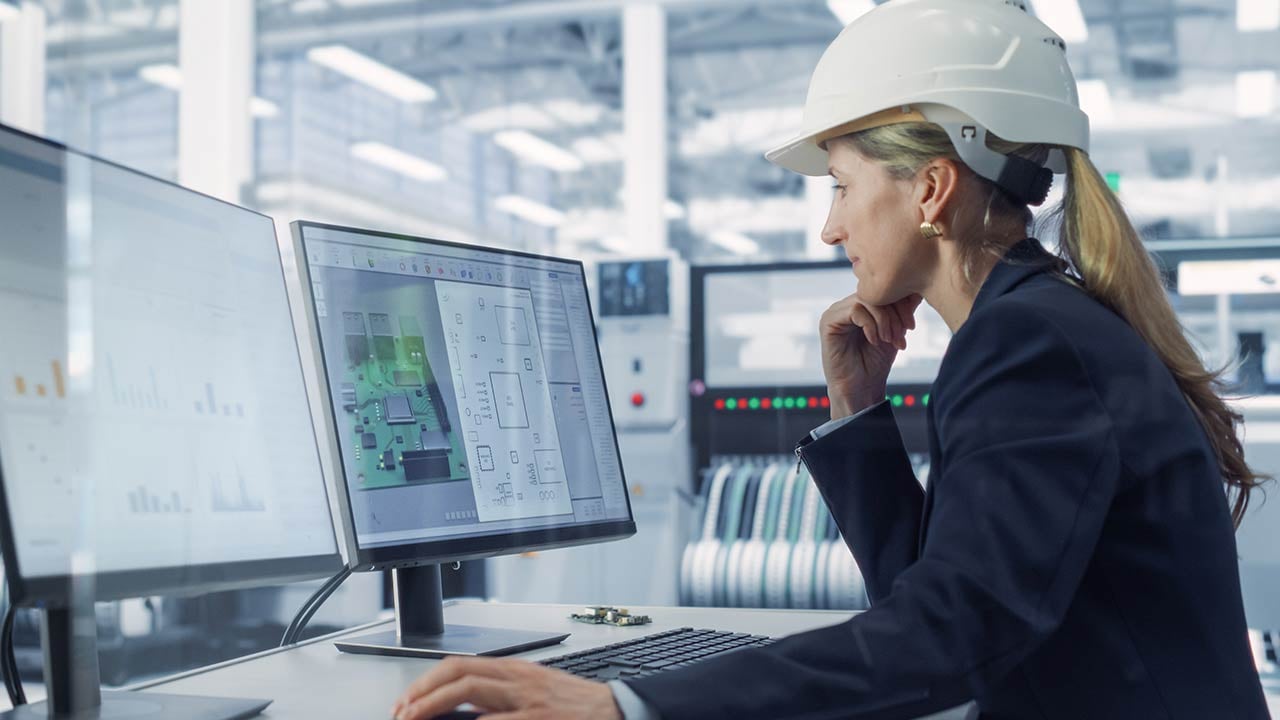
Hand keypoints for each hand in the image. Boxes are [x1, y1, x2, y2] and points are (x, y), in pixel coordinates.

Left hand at [391, 656, 622, 719]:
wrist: (614, 709)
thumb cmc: (573, 704)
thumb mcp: (532, 691)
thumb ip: (499, 697)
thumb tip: (461, 709)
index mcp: (513, 670)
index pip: (459, 665)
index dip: (426, 681)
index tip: (407, 702)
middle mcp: (516, 679)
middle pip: (458, 673)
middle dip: (422, 692)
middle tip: (402, 713)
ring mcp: (526, 699)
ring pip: (470, 690)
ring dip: (434, 705)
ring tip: (413, 719)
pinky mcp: (538, 718)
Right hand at [819, 292, 922, 417]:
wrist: (861, 389)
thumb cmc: (875, 364)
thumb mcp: (895, 332)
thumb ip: (902, 311)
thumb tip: (917, 290)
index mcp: (860, 306)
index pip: (883, 291)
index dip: (901, 305)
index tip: (911, 328)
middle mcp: (846, 305)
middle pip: (876, 293)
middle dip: (894, 314)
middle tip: (902, 336)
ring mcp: (835, 312)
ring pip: (867, 300)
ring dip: (884, 320)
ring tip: (889, 340)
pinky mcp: (828, 321)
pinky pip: (855, 310)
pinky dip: (870, 325)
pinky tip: (875, 341)